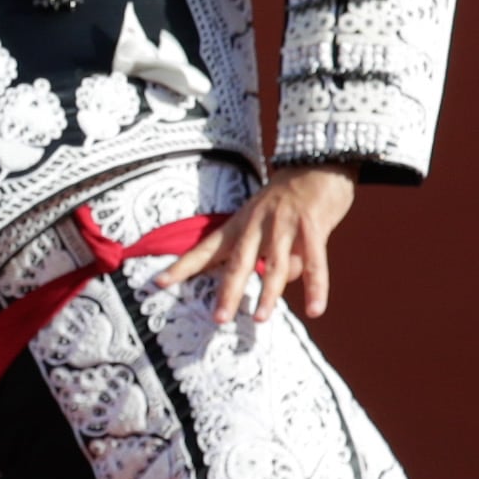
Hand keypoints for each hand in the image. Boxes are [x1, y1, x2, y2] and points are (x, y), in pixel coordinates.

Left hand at [158, 165, 355, 322]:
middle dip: (228, 291)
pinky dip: (315, 288)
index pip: (206, 248)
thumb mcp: (268, 221)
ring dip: (267, 293)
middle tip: (219, 318)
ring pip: (274, 265)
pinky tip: (314, 309)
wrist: (319, 160)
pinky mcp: (313, 226)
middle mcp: (258, 224)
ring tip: (260, 318)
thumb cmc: (290, 197)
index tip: (159, 282)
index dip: (183, 266)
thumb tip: (280, 283)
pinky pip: (315, 262)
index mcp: (241, 223)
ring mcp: (285, 224)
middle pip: (238, 261)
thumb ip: (270, 253)